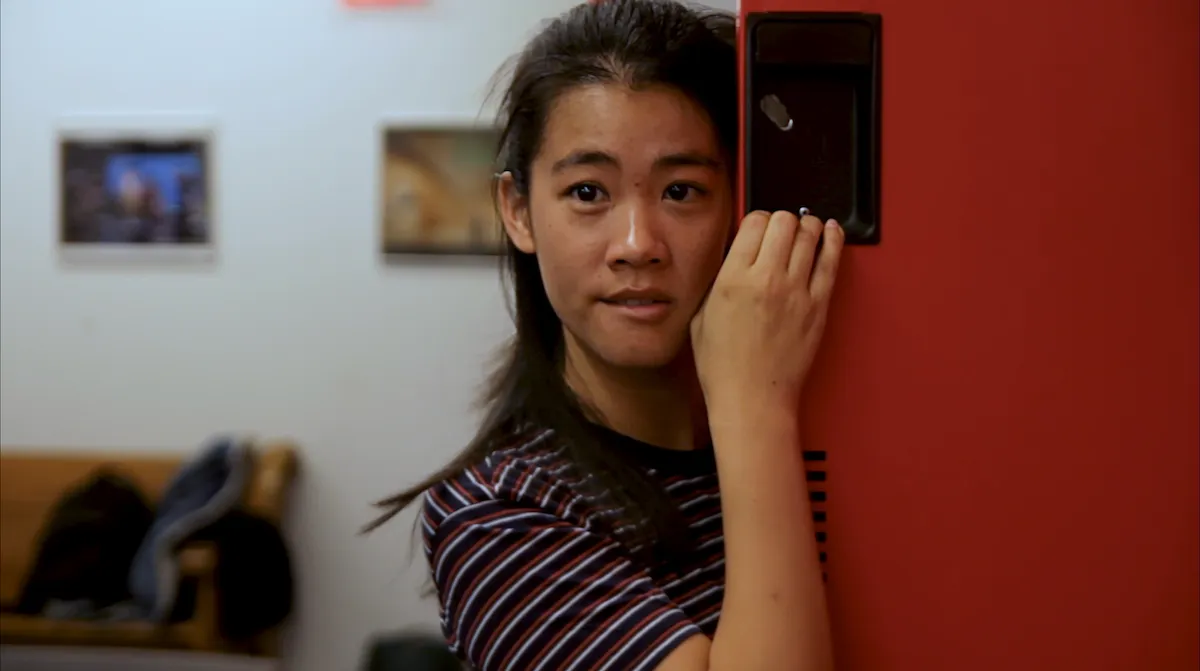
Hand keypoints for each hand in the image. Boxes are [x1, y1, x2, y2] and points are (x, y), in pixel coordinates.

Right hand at [691, 210, 844, 410]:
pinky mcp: (819, 306)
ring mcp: (797, 291)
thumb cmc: (724, 367)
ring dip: (808, 225)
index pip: (754, 221)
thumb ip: (718, 281)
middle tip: (781, 228)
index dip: (757, 218)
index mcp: (733, 279)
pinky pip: (832, 260)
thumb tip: (733, 258)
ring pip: (811, 234)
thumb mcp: (701, 316)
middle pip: (784, 221)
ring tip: (806, 227)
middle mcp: (766, 279)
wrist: (752, 399)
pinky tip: (831, 232)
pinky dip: (833, 240)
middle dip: (782, 220)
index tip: (758, 226)